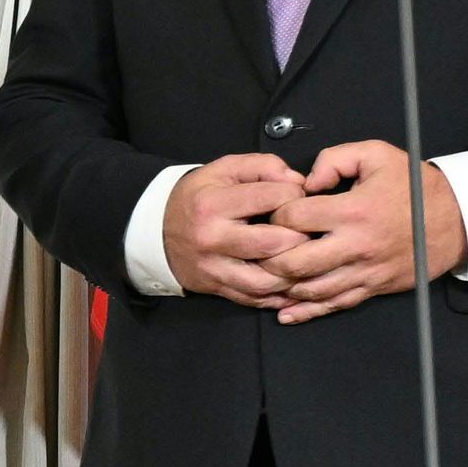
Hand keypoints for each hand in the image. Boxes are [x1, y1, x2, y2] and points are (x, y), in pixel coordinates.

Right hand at [159, 154, 312, 307]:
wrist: (156, 232)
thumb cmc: (197, 197)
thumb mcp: (224, 169)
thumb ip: (263, 166)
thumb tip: (298, 181)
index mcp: (214, 204)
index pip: (272, 198)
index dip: (296, 194)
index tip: (298, 196)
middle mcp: (212, 239)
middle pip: (272, 243)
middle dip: (301, 235)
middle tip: (311, 229)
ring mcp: (213, 268)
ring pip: (265, 280)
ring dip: (293, 272)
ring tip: (305, 257)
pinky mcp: (216, 288)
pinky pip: (254, 300)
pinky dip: (279, 296)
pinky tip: (294, 283)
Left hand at [266, 141, 464, 322]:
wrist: (457, 219)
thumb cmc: (414, 186)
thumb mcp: (377, 155)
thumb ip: (336, 158)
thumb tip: (306, 181)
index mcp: (354, 211)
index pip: (294, 218)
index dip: (276, 213)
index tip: (275, 211)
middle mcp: (356, 246)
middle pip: (294, 262)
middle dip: (268, 257)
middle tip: (260, 248)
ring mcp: (364, 271)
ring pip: (310, 290)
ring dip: (282, 286)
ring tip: (266, 276)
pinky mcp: (372, 287)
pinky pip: (333, 306)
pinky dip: (305, 312)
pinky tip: (284, 312)